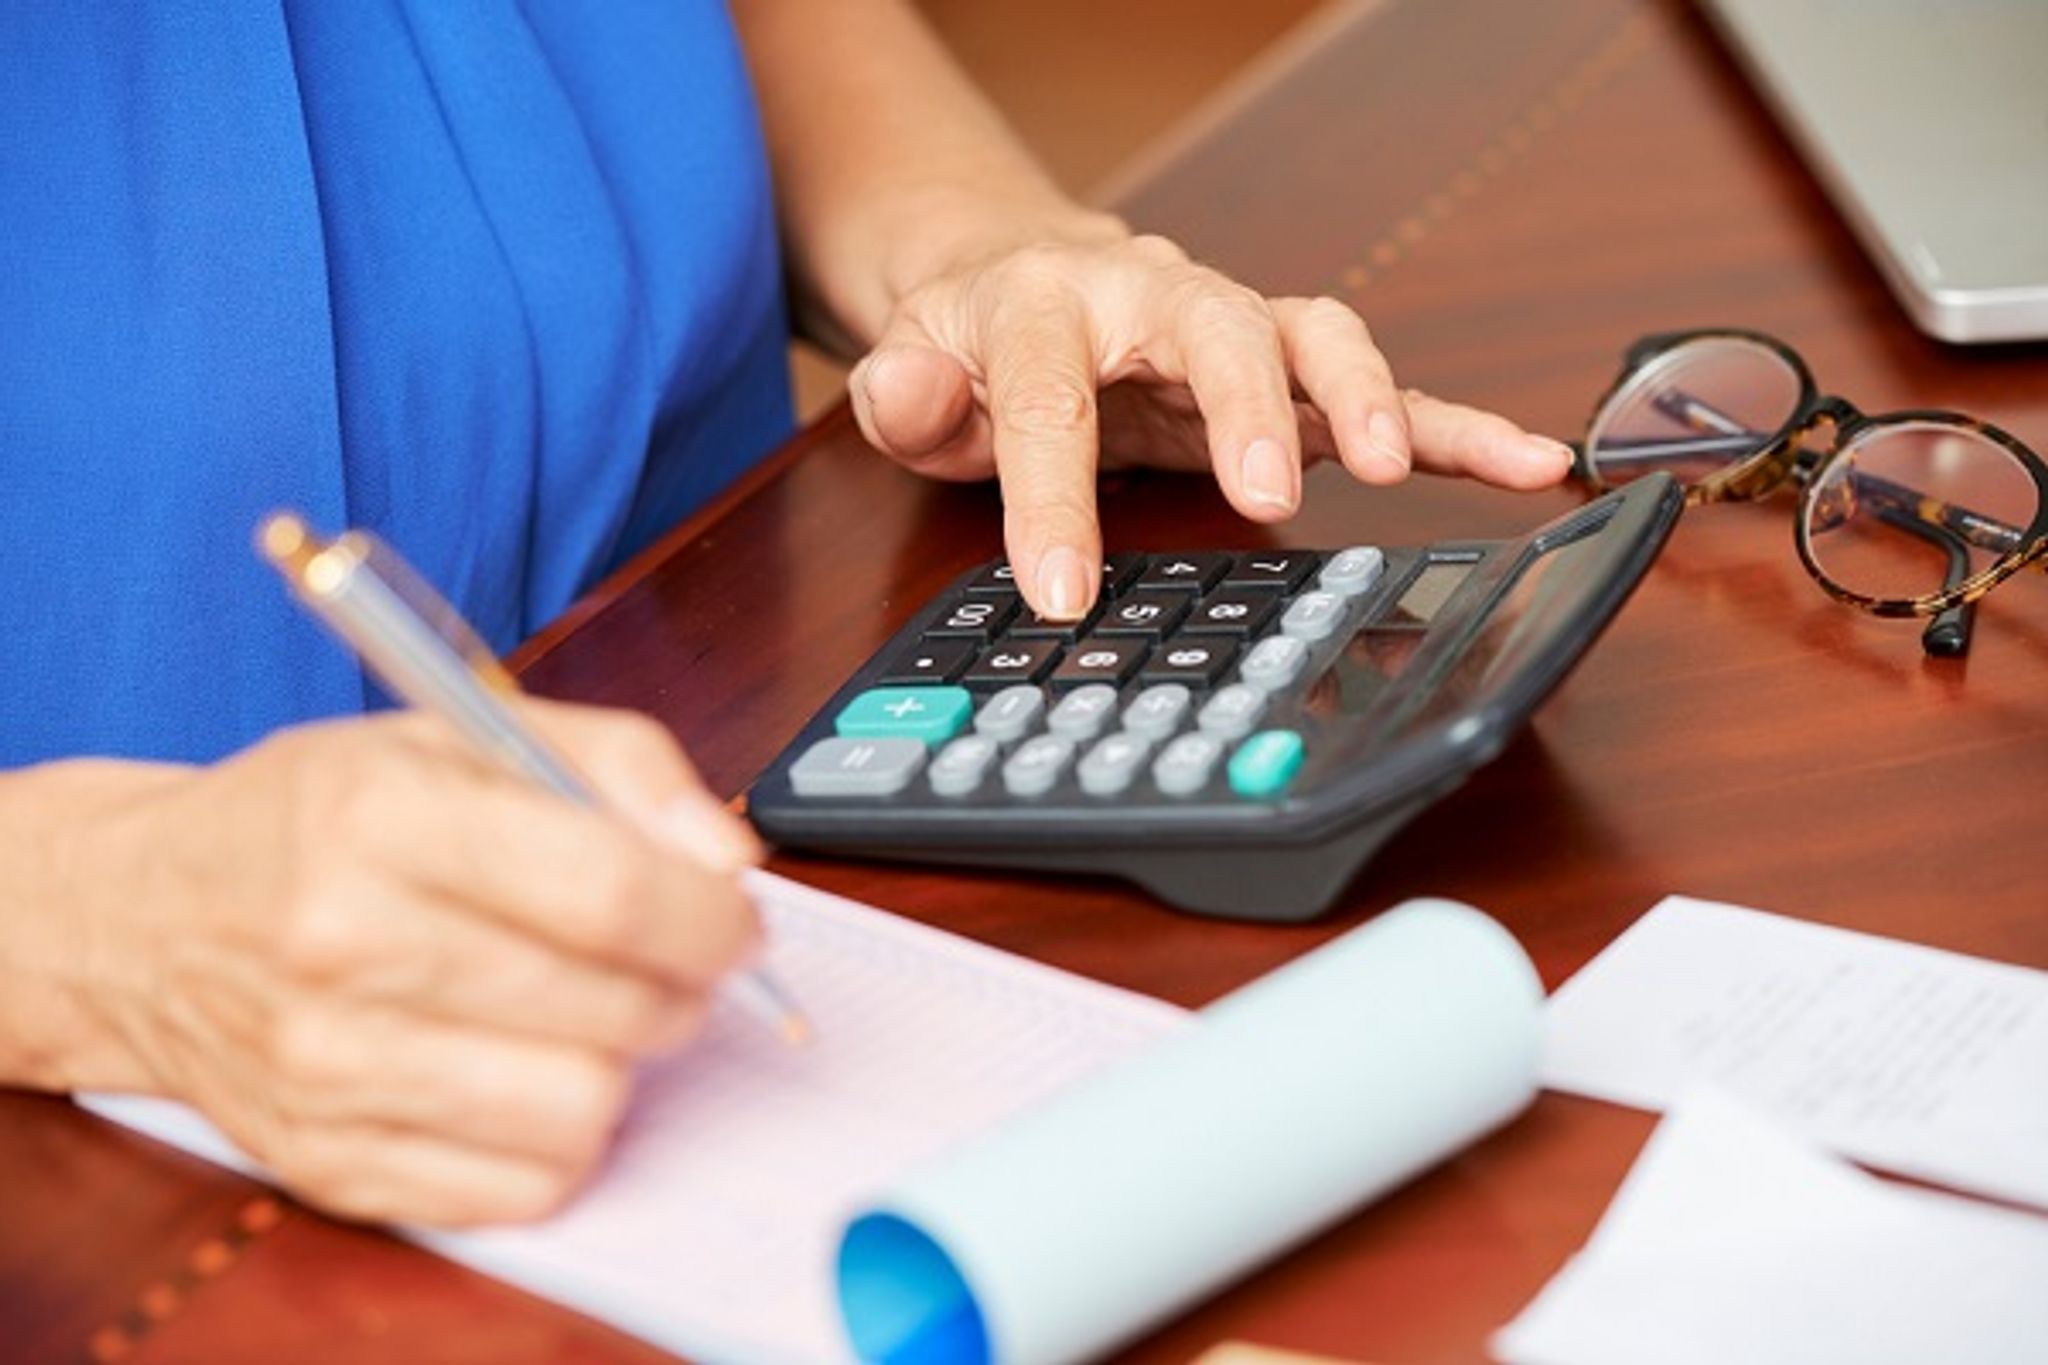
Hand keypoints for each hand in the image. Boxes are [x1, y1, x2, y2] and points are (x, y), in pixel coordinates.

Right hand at [55, 703, 759, 1225]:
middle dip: (682, 986)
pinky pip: (524, 1187)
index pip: (609, 891)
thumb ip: (620, 766)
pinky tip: (526, 1070)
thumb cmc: (314, 818)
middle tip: (665, 960)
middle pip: (612, 1006)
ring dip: (622, 1064)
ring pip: (581, 1109)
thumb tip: (728, 857)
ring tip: (589, 1014)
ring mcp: (329, 1068)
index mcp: (381, 817)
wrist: (132, 920)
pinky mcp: (329, 1161)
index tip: (734, 917)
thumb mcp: (460, 732)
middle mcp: (344, 945)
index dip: (711, 915)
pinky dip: (557, 1135)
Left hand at [847, 224, 1575, 618]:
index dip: (1052, 494)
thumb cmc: (977, 338)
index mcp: (1050, 302)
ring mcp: (1234, 331)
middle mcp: (1157, 299)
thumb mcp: (913, 366)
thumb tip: (911, 394)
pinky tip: (1526, 462)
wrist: (1024, 275)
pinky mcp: (1288, 374)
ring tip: (1394, 465)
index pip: (1049, 396)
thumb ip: (906, 389)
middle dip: (1244, 407)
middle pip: (1214, 330)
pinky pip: (1382, 390)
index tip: (1062, 591)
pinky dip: (1452, 424)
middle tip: (1265, 492)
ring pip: (1314, 337)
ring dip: (1362, 395)